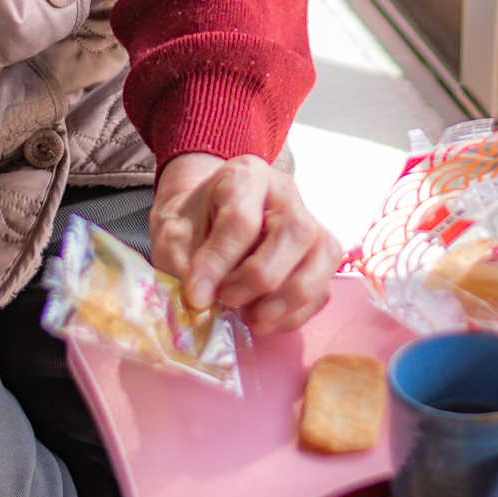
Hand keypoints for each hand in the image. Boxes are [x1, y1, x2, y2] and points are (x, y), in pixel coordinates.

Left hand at [151, 152, 340, 336]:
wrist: (205, 222)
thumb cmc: (192, 225)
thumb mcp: (174, 235)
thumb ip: (186, 264)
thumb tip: (201, 301)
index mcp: (246, 175)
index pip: (243, 219)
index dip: (220, 263)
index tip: (196, 297)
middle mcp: (286, 193)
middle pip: (295, 231)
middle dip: (260, 276)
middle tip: (228, 301)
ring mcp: (310, 222)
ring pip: (322, 257)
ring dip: (287, 299)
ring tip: (250, 318)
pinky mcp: (319, 256)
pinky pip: (323, 287)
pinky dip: (296, 313)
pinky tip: (263, 321)